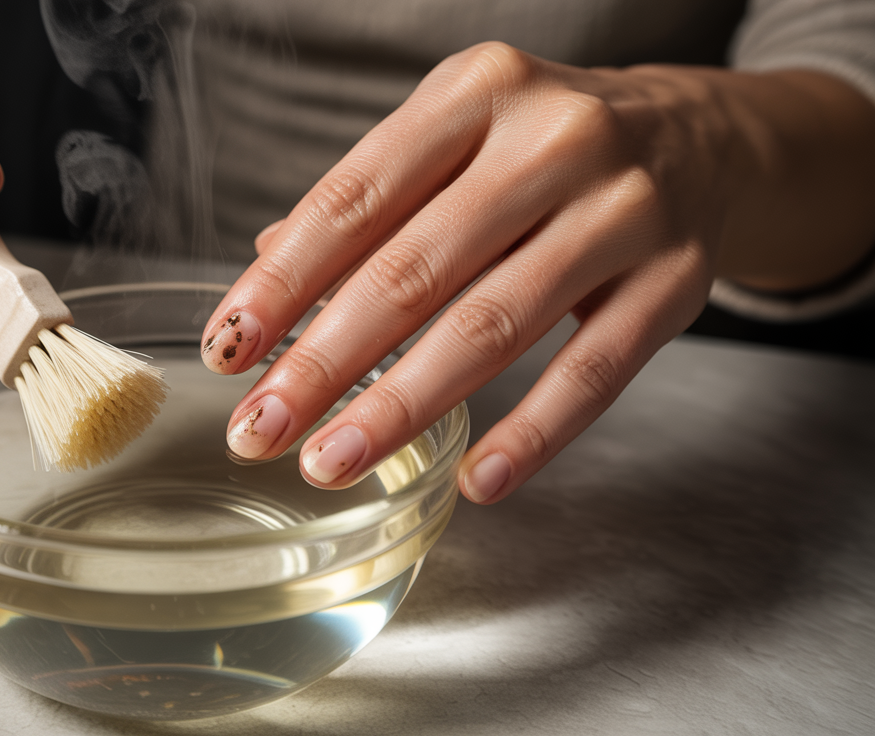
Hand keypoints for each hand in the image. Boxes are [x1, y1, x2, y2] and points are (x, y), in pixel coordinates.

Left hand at [202, 42, 874, 502]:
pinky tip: (475, 481)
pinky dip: (530, 434)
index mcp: (476, 91)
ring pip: (493, 325)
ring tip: (331, 461)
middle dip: (323, 362)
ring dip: (401, 406)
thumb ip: (368, 203)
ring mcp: (623, 207)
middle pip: (413, 269)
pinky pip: (594, 372)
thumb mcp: (454, 140)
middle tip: (260, 429)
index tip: (228, 350)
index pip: (354, 199)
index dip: (281, 282)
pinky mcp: (678, 280)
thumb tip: (265, 270)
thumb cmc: (542, 147)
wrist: (700, 138)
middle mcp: (553, 137)